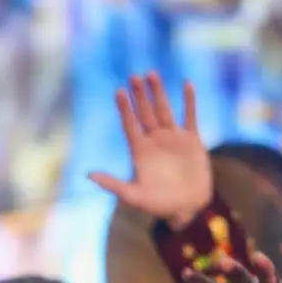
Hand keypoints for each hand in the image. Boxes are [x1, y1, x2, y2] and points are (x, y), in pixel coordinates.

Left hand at [88, 73, 210, 229]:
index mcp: (140, 151)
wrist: (188, 208)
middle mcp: (154, 141)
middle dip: (140, 95)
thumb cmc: (159, 205)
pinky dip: (189, 101)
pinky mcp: (192, 140)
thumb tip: (89, 175)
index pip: (130, 125)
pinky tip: (186, 84)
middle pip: (145, 113)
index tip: (119, 92)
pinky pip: (190, 116)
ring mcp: (173, 138)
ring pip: (164, 110)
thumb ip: (113, 185)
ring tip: (152, 74)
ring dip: (158, 93)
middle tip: (134, 76)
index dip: (125, 109)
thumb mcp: (134, 196)